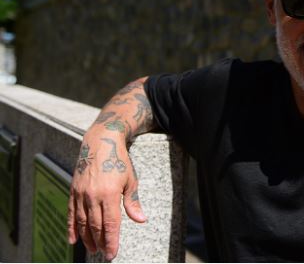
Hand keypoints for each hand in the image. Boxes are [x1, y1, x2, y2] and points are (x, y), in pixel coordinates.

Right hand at [67, 129, 145, 259]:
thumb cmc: (119, 161)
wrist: (100, 142)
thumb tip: (141, 220)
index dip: (111, 241)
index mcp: (110, 194)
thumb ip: (132, 202)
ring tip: (92, 249)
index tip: (112, 254)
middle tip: (104, 254)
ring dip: (87, 238)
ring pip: (82, 222)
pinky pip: (71, 213)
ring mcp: (81, 194)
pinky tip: (73, 240)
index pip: (110, 224)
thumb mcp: (130, 180)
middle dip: (100, 242)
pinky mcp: (73, 191)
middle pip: (95, 226)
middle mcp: (93, 196)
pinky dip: (71, 228)